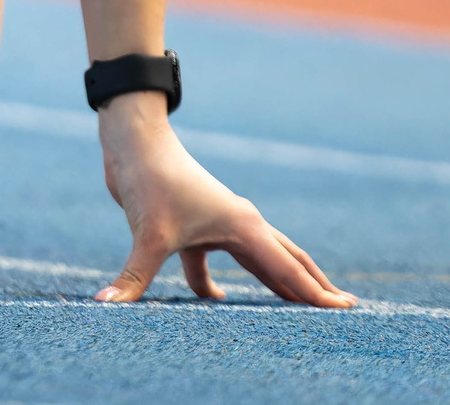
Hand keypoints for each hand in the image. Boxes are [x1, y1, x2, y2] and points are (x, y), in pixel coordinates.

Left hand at [93, 93, 354, 306]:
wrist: (133, 141)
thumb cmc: (150, 179)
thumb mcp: (147, 234)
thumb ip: (133, 277)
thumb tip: (105, 307)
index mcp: (242, 226)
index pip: (287, 268)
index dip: (315, 293)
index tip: (344, 309)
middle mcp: (240, 223)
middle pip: (286, 260)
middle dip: (312, 285)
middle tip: (343, 307)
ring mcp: (219, 222)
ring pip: (257, 259)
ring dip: (276, 282)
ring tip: (298, 306)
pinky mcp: (194, 225)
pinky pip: (216, 261)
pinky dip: (216, 283)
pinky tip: (214, 302)